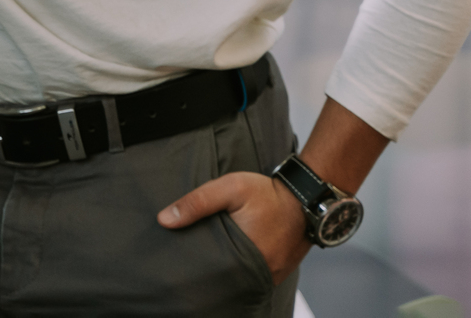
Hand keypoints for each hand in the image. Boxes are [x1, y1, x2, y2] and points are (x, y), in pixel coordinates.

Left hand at [157, 171, 309, 281]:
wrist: (306, 197)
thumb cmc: (268, 193)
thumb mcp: (230, 188)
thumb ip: (197, 202)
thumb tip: (164, 219)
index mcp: (247, 255)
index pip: (211, 272)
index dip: (194, 267)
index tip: (179, 261)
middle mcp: (261, 272)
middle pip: (225, 280)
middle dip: (208, 272)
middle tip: (192, 261)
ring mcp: (271, 275)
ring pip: (240, 280)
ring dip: (226, 272)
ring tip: (209, 260)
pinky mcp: (277, 273)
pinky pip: (254, 277)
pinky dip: (242, 270)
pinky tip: (230, 260)